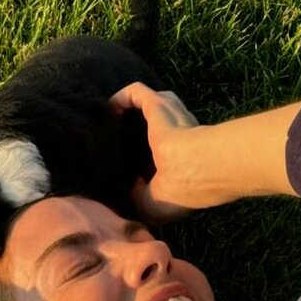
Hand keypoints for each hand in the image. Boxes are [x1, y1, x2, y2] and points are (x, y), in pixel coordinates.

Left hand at [110, 82, 204, 224]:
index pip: (155, 153)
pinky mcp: (159, 105)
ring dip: (132, 110)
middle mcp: (178, 136)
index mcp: (178, 161)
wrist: (193, 171)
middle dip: (134, 129)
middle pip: (152, 126)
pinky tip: (108, 108)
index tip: (119, 162)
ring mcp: (171, 118)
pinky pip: (137, 93)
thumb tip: (128, 186)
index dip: (138, 156)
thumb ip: (137, 197)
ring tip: (111, 121)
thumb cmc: (178, 193)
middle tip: (112, 139)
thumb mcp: (152, 207)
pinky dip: (122, 97)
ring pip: (150, 104)